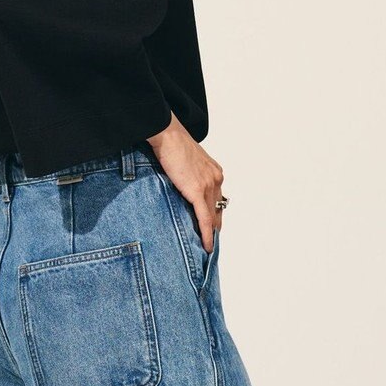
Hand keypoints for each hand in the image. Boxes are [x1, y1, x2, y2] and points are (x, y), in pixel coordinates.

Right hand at [146, 113, 224, 252]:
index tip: (213, 230)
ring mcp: (209, 185)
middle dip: (215, 228)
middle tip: (210, 244)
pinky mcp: (198, 191)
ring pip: (213, 218)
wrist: (167, 135)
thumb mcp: (186, 163)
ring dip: (211, 235)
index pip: (217, 201)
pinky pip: (205, 219)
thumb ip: (190, 178)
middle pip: (218, 211)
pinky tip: (206, 246)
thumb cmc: (172, 145)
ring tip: (207, 250)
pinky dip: (207, 234)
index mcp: (214, 172)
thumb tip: (184, 190)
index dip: (215, 217)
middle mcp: (216, 179)